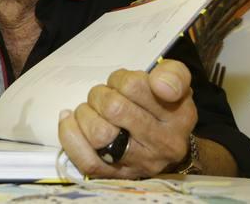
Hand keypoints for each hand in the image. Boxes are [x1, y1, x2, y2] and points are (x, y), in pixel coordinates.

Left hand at [57, 59, 196, 178]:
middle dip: (100, 95)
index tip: (124, 83)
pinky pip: (86, 158)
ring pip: (98, 133)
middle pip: (113, 108)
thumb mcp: (177, 83)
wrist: (166, 145)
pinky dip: (71, 135)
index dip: (120, 79)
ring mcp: (138, 163)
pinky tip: (71, 120)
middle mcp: (162, 144)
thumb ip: (173, 75)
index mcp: (178, 116)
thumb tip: (159, 85)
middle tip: (105, 96)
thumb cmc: (163, 105)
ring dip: (86, 114)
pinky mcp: (115, 175)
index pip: (134, 86)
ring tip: (93, 111)